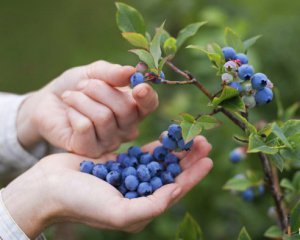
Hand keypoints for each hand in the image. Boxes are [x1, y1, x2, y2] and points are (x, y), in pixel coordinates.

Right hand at [2, 136, 212, 237]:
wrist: (49, 187)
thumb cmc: (81, 202)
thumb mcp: (119, 212)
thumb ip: (150, 206)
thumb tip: (176, 192)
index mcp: (141, 209)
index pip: (175, 191)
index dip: (193, 176)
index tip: (209, 160)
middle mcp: (138, 194)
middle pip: (170, 174)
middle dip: (188, 159)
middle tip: (204, 142)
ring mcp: (129, 177)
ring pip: (160, 162)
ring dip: (176, 150)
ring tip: (191, 136)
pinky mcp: (119, 163)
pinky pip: (143, 154)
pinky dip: (156, 146)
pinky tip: (168, 137)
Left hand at [17, 60, 158, 156]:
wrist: (49, 102)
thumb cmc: (77, 87)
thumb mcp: (93, 73)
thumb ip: (112, 72)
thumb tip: (132, 72)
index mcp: (133, 108)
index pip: (150, 105)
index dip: (147, 97)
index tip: (138, 87)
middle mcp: (126, 128)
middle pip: (125, 109)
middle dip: (100, 89)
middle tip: (83, 86)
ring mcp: (109, 142)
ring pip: (103, 117)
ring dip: (82, 100)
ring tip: (71, 97)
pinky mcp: (90, 150)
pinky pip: (85, 127)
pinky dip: (73, 112)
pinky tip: (69, 113)